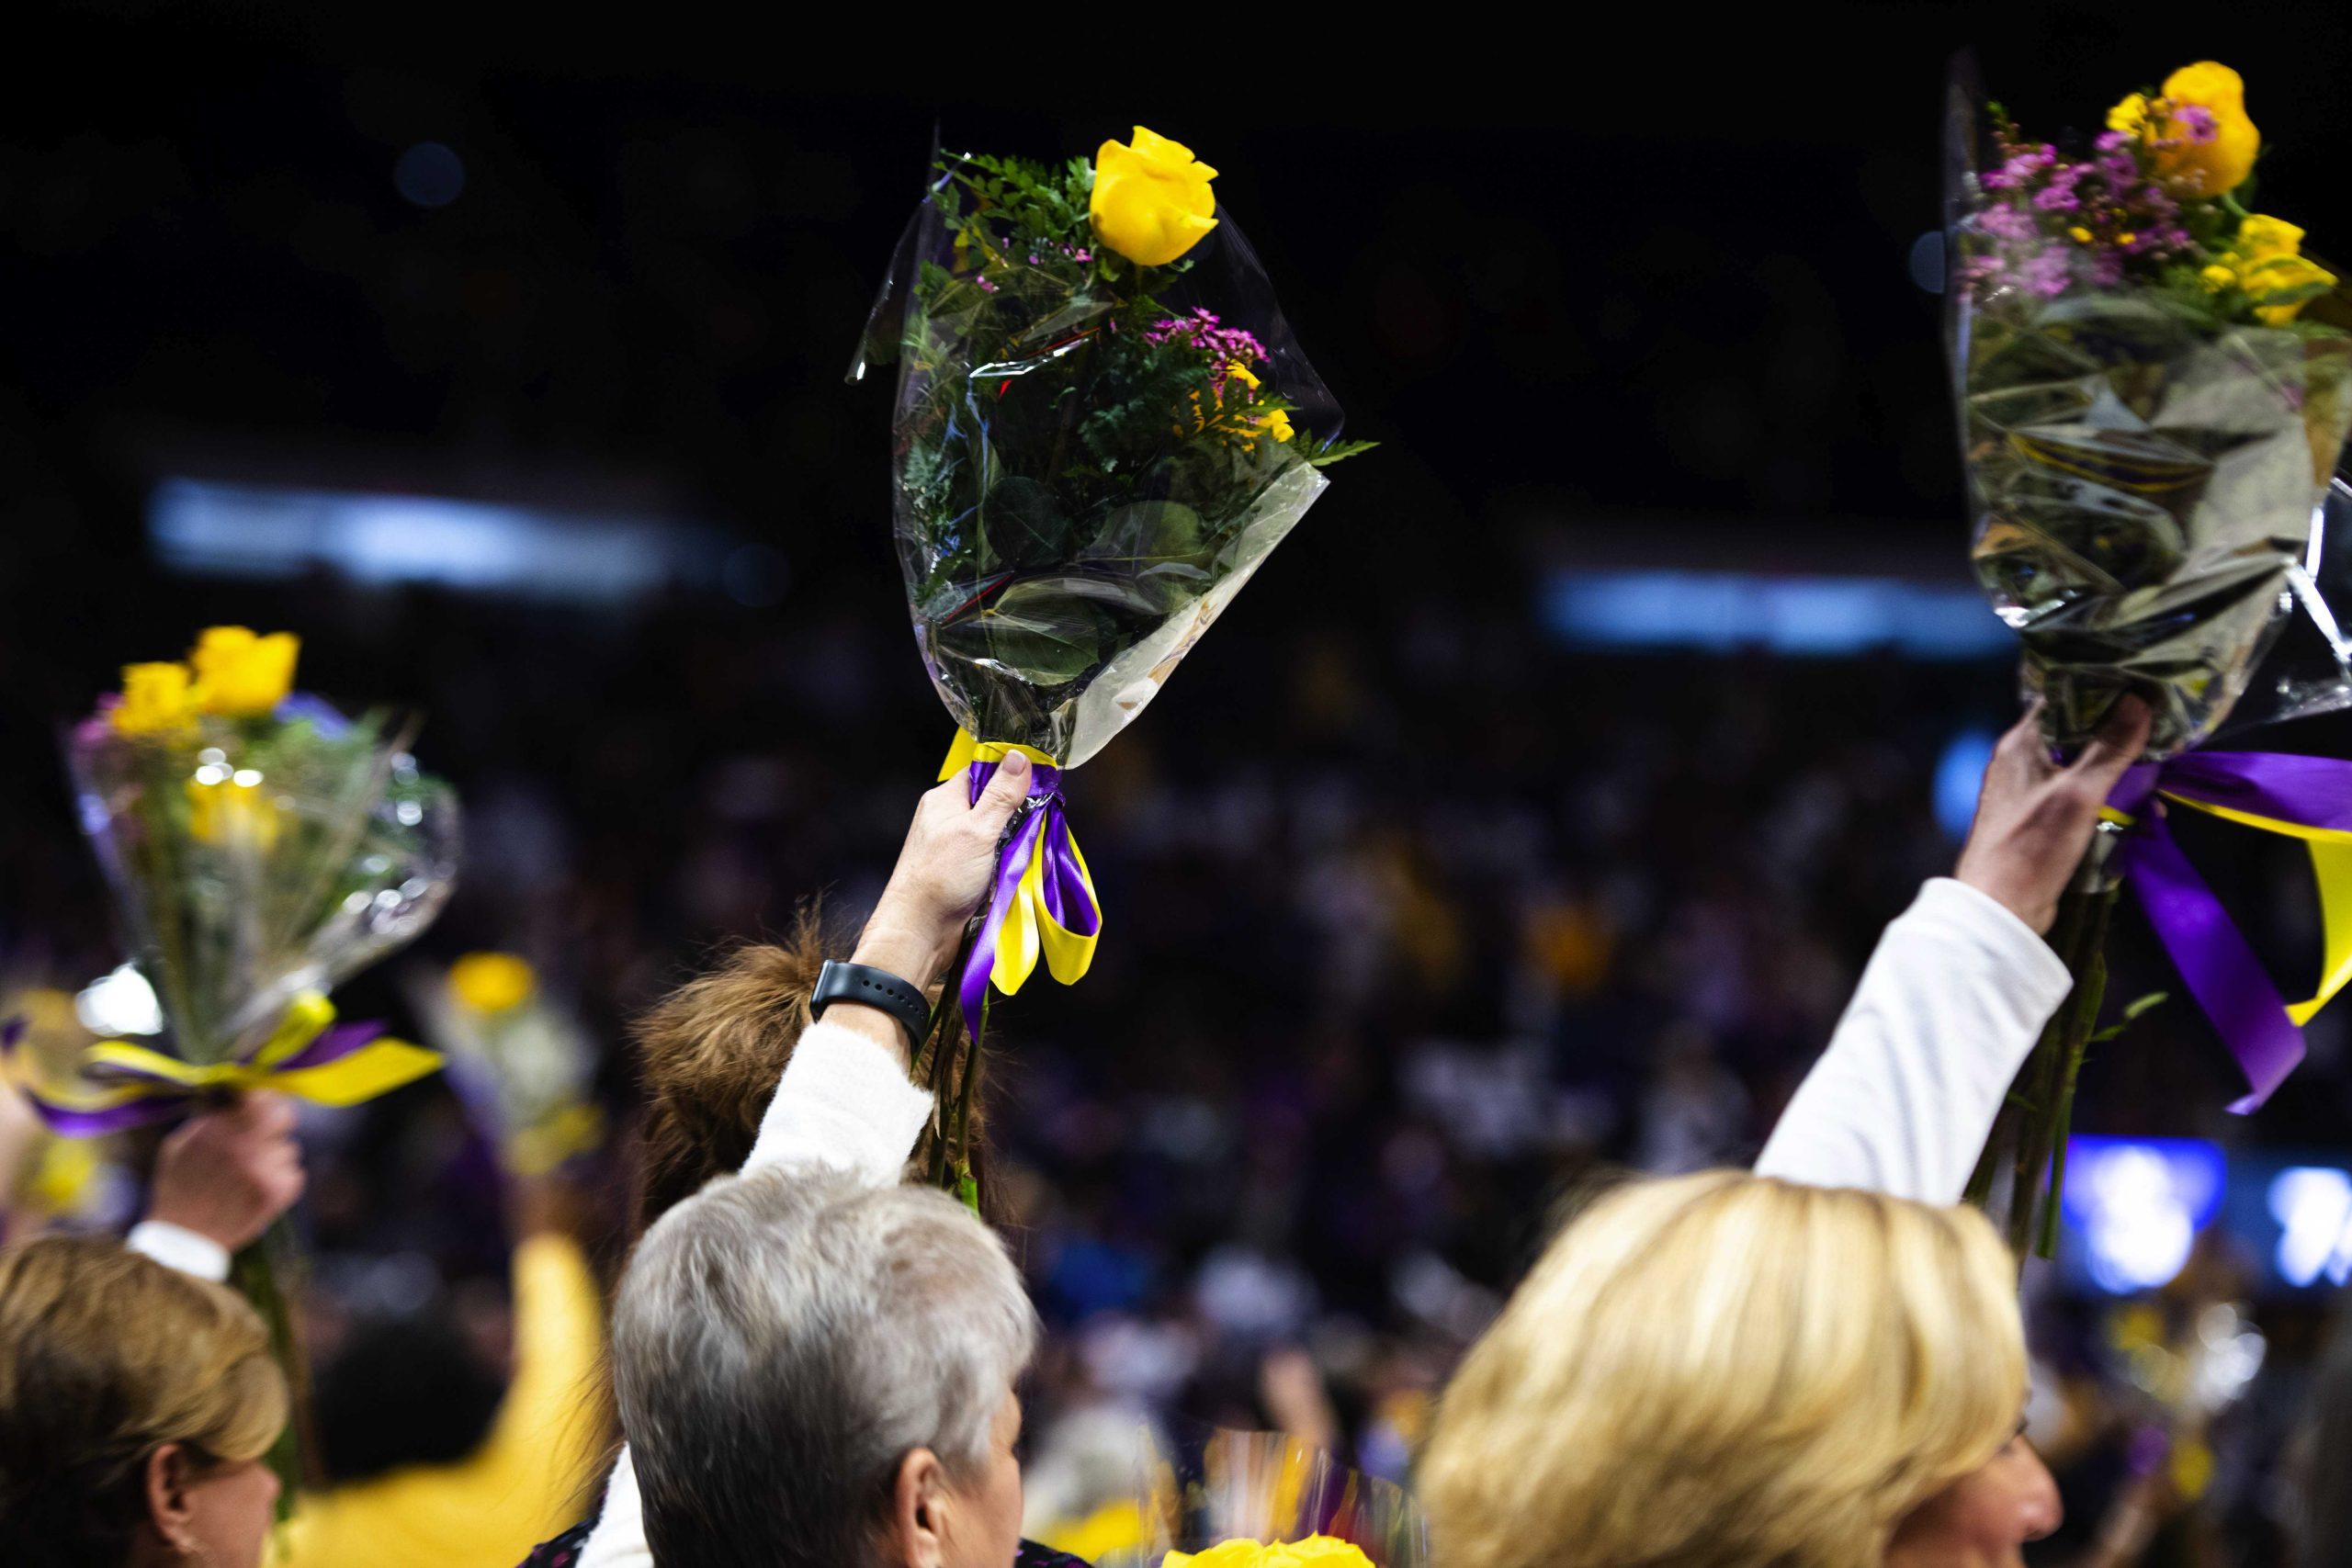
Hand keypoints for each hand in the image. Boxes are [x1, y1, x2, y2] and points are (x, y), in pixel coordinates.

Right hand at [146, 1093, 304, 1251]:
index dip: (265, 1099)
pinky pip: (294, 1173)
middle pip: (285, 1116)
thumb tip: (237, 1097)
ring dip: (275, 1158)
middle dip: (279, 1121)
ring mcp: (263, 1170)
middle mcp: (244, 1146)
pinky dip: (281, 1181)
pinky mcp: (277, 1192)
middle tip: (270, 1132)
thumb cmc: (180, 1188)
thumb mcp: (180, 1145)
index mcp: (218, 1131)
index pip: (260, 1097)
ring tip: (249, 1176)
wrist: (184, 1239)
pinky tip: (257, 1191)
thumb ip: (210, 1119)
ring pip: (289, 1149)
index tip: (263, 1103)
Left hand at [853, 754, 1035, 983]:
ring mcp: (956, 847)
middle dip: (1018, 816)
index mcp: (945, 799)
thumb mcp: (978, 831)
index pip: (983, 772)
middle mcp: (949, 819)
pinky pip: (993, 859)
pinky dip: (1007, 865)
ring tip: (1026, 856)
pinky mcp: (963, 872)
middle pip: (994, 804)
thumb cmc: (941, 877)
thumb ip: (1001, 795)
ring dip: (1015, 845)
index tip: (1039, 784)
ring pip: (998, 834)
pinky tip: (1016, 874)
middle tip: (1036, 828)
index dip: (1010, 775)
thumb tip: (1018, 756)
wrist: (919, 932)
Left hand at [1955, 697, 2151, 934]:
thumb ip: (2108, 748)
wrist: (2001, 906)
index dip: (2102, 692)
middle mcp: (2022, 760)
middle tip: (2163, 741)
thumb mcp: (2079, 793)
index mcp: (2022, 743)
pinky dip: (2109, 801)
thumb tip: (2138, 701)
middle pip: (2079, 734)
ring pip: (2084, 768)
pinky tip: (2141, 815)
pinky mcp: (2041, 817)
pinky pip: (2081, 797)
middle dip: (2120, 739)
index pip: (2063, 699)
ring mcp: (2030, 790)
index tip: (2144, 691)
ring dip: (2120, 775)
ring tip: (2158, 786)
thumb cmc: (2033, 844)